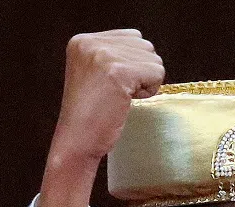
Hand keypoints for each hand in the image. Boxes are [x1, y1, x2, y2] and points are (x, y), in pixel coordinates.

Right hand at [39, 29, 163, 206]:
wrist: (77, 142)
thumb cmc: (91, 116)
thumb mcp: (95, 74)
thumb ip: (114, 55)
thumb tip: (146, 47)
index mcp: (82, 41)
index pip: (133, 37)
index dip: (133, 65)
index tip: (112, 86)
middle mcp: (90, 43)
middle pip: (145, 46)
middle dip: (140, 72)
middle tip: (117, 95)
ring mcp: (103, 56)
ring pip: (153, 59)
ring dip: (145, 82)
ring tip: (121, 99)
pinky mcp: (118, 72)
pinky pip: (157, 73)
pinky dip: (149, 91)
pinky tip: (127, 102)